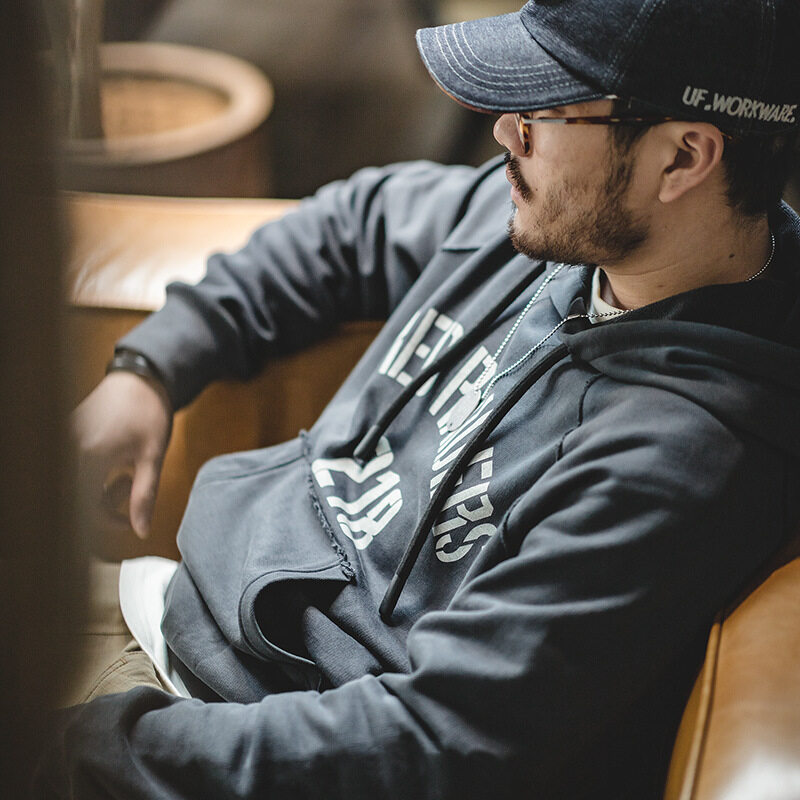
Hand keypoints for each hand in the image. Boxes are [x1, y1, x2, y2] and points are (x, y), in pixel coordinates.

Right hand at [72, 370, 172, 539]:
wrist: (140, 377)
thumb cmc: (149, 413)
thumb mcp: (152, 456)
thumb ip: (144, 495)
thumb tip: (142, 531)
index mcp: (90, 455)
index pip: (87, 507)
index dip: (108, 521)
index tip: (129, 521)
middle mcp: (69, 448)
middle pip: (76, 497)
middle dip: (104, 502)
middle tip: (129, 485)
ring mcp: (63, 439)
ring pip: (72, 483)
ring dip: (97, 488)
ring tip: (126, 471)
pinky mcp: (64, 434)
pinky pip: (71, 468)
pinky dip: (90, 475)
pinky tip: (113, 462)